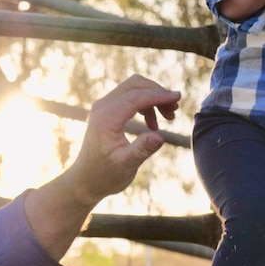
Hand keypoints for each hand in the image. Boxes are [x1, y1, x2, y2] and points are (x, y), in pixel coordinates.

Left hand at [23, 75, 179, 259]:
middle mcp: (102, 107)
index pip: (136, 96)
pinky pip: (129, 98)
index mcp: (106, 118)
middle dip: (157, 93)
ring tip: (169, 117)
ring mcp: (103, 107)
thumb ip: (142, 150)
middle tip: (174, 110)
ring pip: (133, 89)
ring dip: (153, 98)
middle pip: (135, 85)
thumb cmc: (104, 176)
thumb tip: (160, 137)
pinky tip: (153, 125)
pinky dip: (145, 105)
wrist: (86, 180)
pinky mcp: (107, 111)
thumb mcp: (125, 166)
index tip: (178, 98)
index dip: (158, 95)